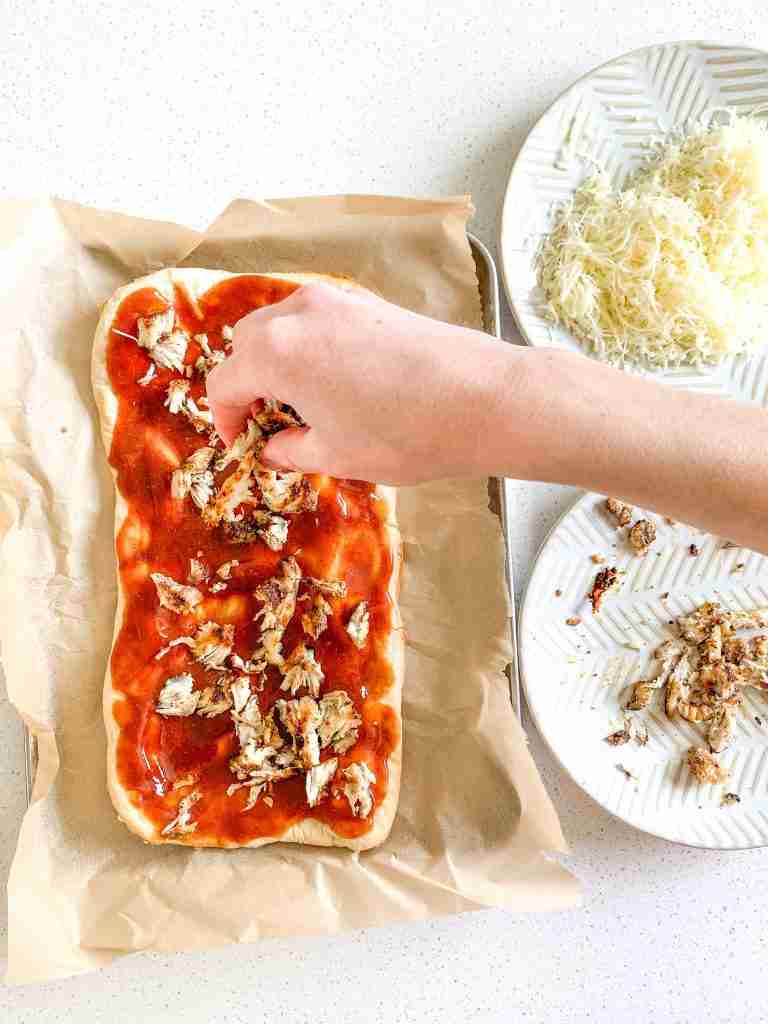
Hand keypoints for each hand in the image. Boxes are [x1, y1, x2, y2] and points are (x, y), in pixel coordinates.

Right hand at [206, 282, 512, 484]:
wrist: (484, 399)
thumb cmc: (405, 434)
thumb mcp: (336, 455)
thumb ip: (290, 451)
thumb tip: (272, 449)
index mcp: (277, 352)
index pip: (224, 382)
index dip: (225, 419)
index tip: (242, 444)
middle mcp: (298, 313)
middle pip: (247, 343)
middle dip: (248, 384)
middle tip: (269, 424)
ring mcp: (336, 300)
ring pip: (281, 325)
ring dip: (277, 361)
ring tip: (304, 404)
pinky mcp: (368, 301)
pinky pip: (317, 319)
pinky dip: (310, 346)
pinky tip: (338, 381)